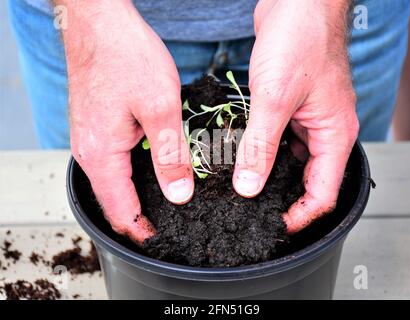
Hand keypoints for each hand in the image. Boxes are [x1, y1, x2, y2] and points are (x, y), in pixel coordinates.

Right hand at [60, 1, 193, 243]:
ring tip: (166, 202)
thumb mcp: (160, 108)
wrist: (99, 22)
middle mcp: (90, 152)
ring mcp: (91, 139)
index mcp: (102, 154)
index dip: (142, 230)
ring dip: (137, 196)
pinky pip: (114, 163)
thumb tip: (179, 193)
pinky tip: (153, 171)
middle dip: (140, 217)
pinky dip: (132, 175)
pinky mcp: (98, 127)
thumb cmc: (125, 56)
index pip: (119, 211)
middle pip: (114, 201)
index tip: (164, 239)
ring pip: (114, 183)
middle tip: (171, 223)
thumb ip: (170, 155)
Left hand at [233, 0, 358, 233]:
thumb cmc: (298, 39)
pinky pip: (280, 139)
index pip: (323, 193)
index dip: (300, 216)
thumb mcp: (275, 98)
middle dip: (283, 198)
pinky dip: (265, 151)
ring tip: (244, 186)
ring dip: (271, 174)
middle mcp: (325, 131)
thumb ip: (261, 146)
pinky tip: (245, 155)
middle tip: (253, 210)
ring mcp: (308, 118)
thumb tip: (248, 187)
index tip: (274, 227)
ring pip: (292, 160)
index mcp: (334, 135)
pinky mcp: (291, 107)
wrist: (296, 2)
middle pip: (309, 180)